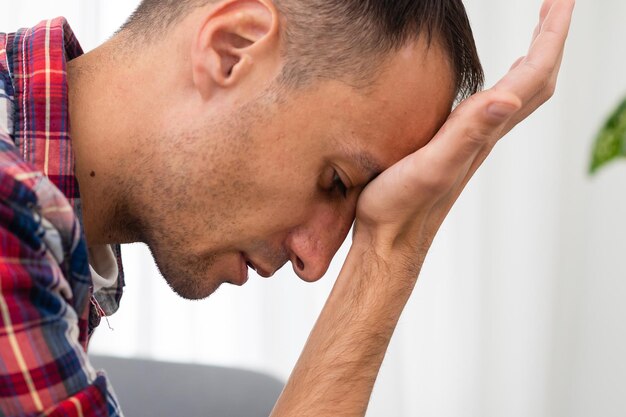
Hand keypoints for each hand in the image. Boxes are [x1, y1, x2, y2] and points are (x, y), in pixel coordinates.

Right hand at [355, 0, 574, 272]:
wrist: (388, 242)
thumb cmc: (400, 209)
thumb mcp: (431, 168)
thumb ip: (467, 135)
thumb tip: (509, 97)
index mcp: (481, 132)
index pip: (533, 76)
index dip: (550, 36)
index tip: (559, 1)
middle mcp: (483, 134)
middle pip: (535, 81)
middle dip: (550, 39)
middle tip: (555, 5)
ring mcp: (470, 142)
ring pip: (518, 93)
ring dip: (534, 57)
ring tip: (538, 31)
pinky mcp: (453, 148)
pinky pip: (493, 107)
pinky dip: (507, 81)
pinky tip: (498, 80)